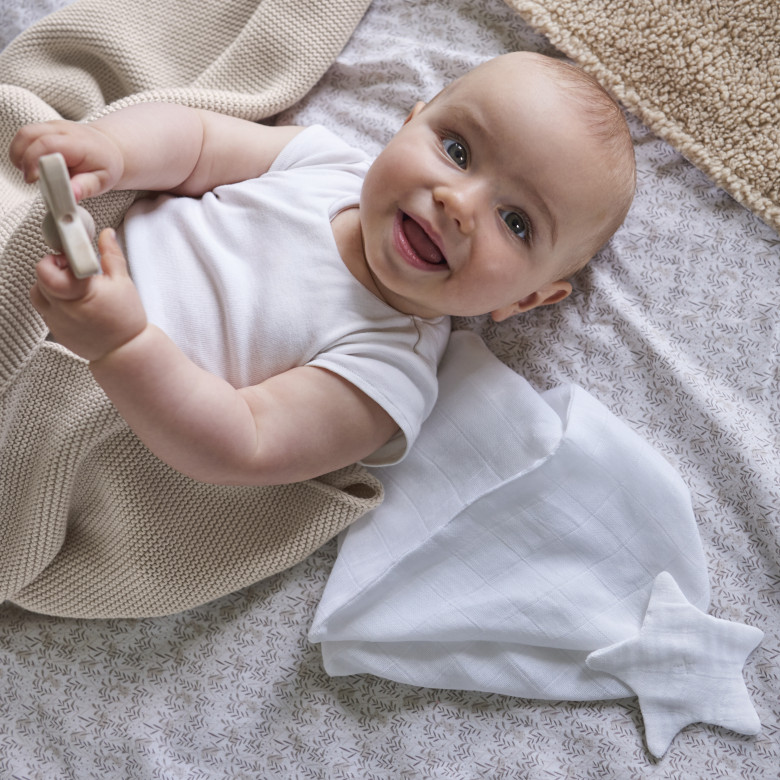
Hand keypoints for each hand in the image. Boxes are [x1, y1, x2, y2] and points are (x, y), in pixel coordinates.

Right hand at [10, 119, 123, 200]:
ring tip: (31, 174)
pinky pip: (26, 136)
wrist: (109, 148)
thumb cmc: (105, 165)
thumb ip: (85, 187)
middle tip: (31, 179)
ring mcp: (52, 126)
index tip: (33, 179)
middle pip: (28, 135)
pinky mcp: (45, 128)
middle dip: (22, 159)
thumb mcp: (102, 180)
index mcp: (77, 142)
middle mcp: (62, 129)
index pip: (47, 144)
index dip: (33, 161)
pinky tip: (33, 166)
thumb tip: (72, 196)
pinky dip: (23, 152)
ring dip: (19, 155)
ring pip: (23, 134)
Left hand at [31, 228, 147, 360]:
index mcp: (78, 291)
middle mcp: (62, 307)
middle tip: (73, 269)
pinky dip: (54, 301)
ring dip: (50, 285)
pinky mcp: (55, 330)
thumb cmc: (126, 319)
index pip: (48, 268)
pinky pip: (45, 310)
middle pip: (40, 278)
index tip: (71, 255)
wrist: (124, 352)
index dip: (58, 258)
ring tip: (72, 286)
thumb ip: (111, 254)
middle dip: (54, 268)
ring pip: (38, 294)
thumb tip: (105, 234)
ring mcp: (55, 320)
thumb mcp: (123, 281)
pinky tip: (74, 302)